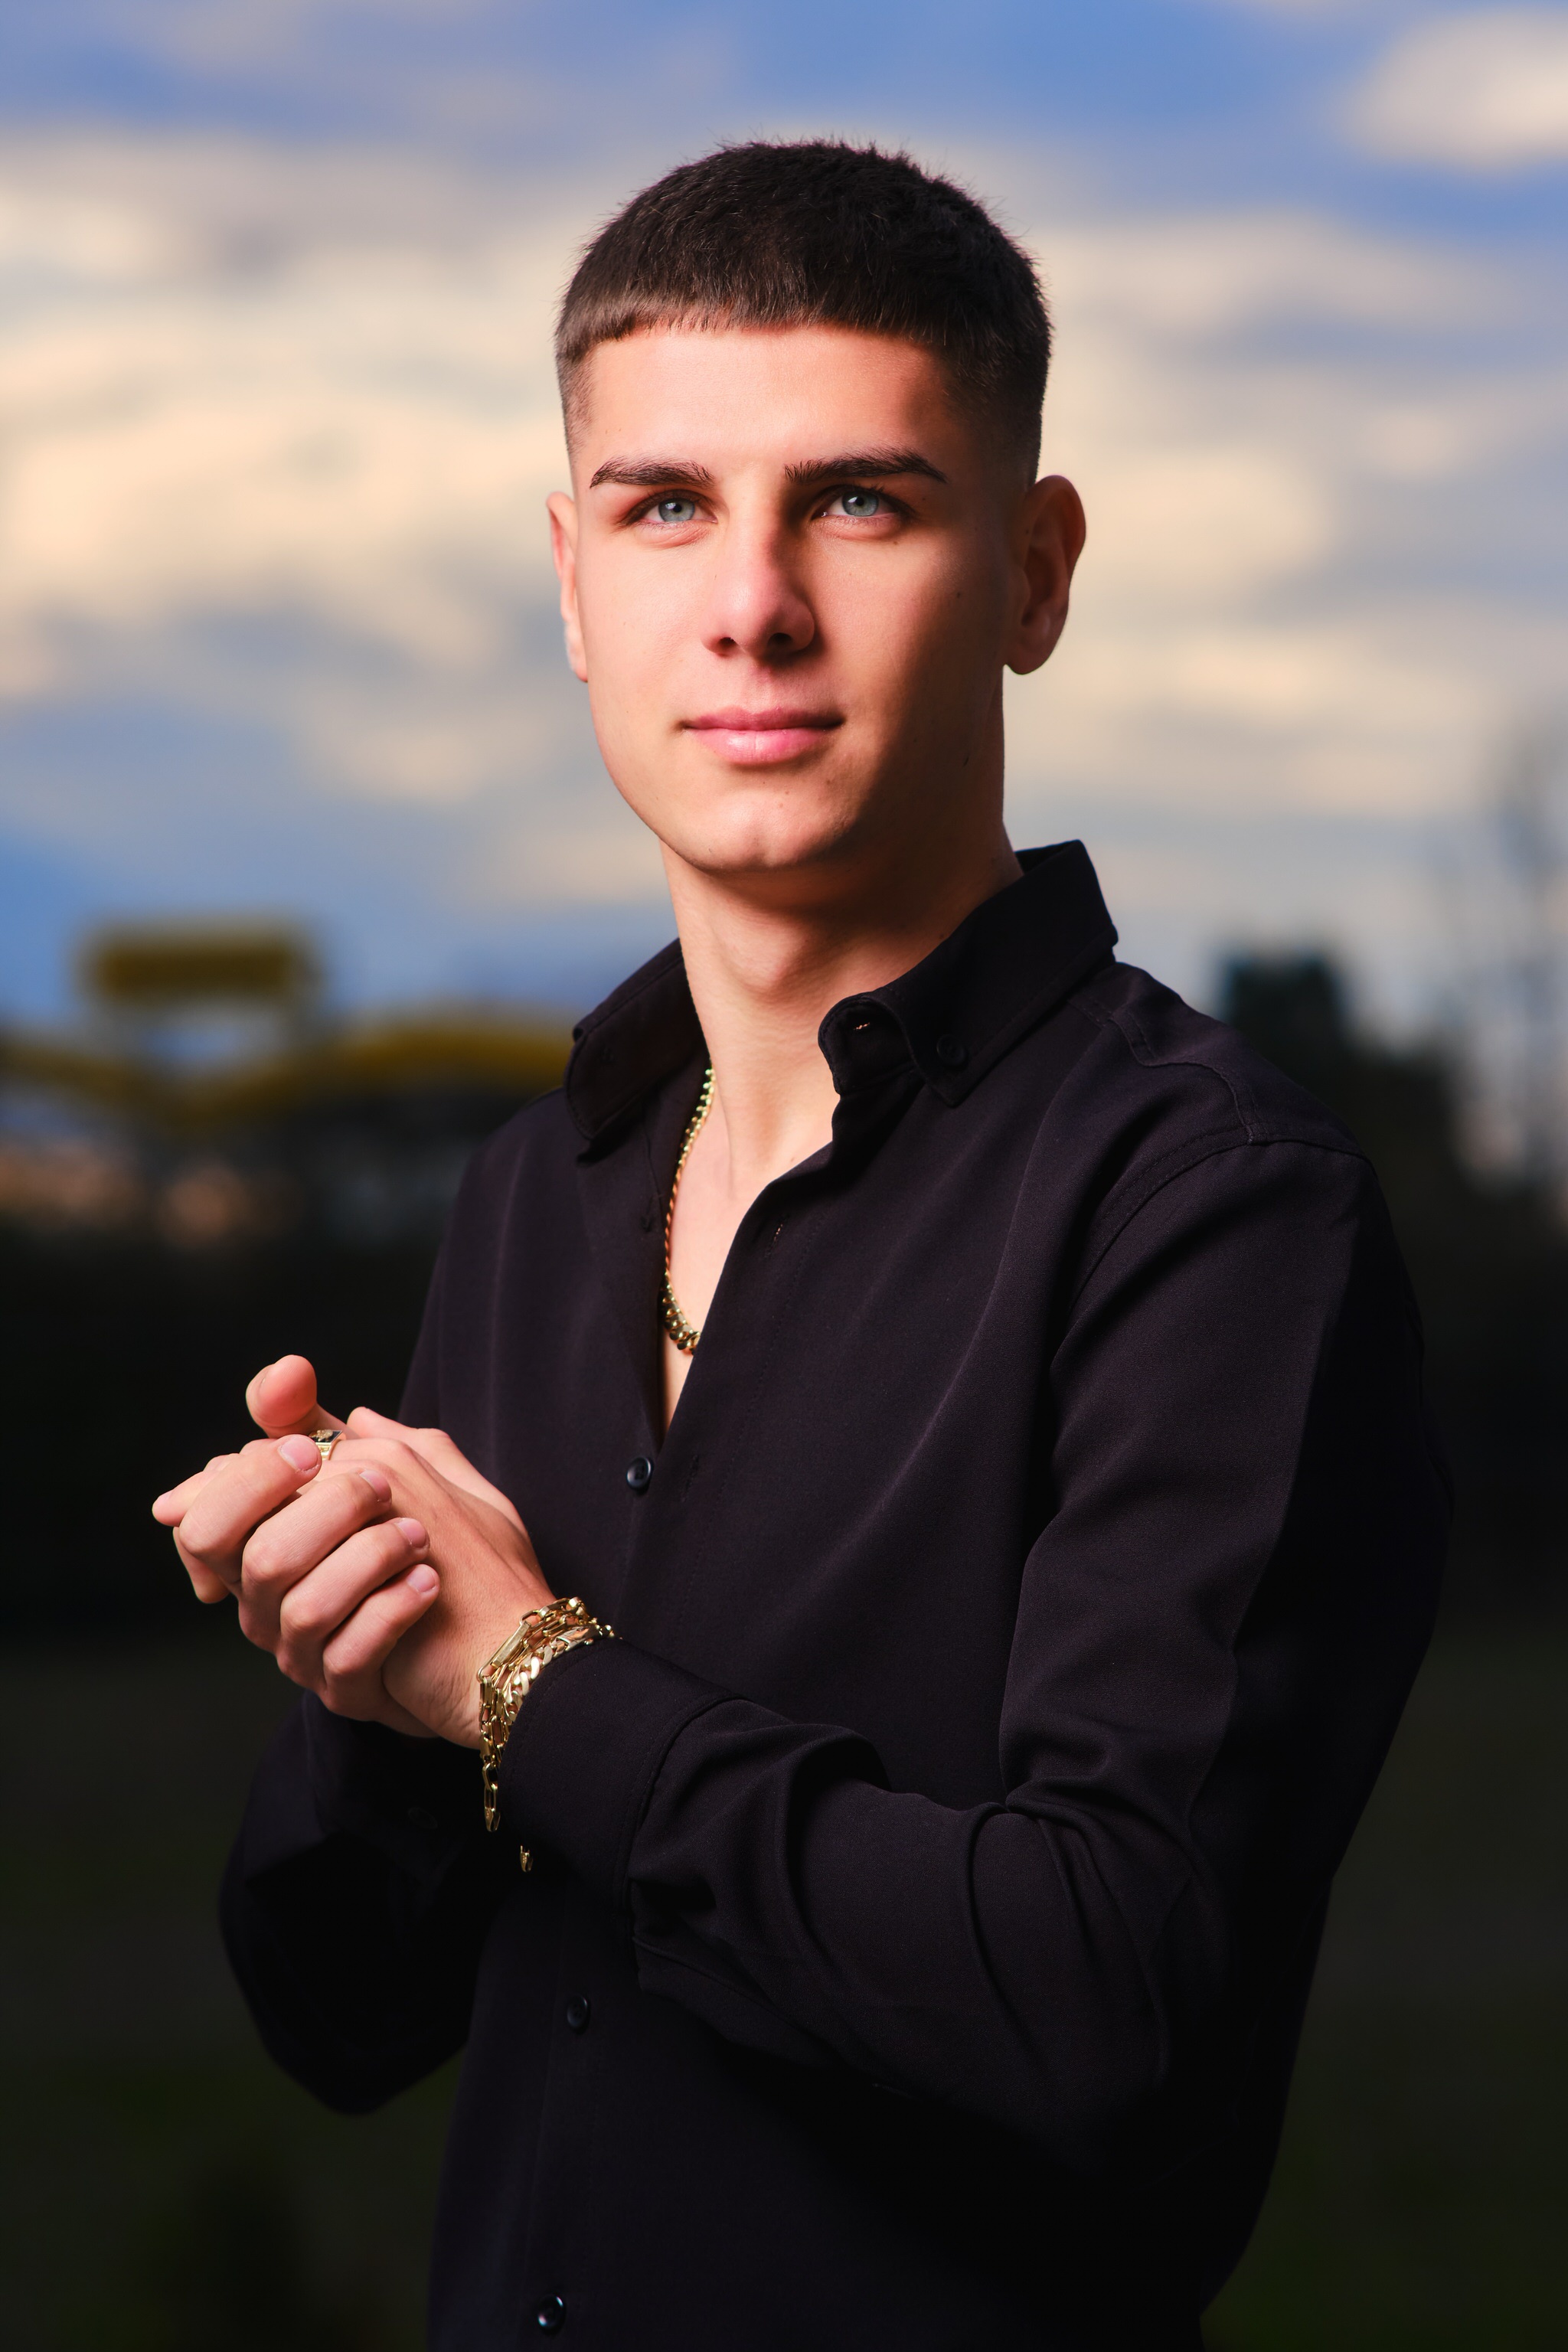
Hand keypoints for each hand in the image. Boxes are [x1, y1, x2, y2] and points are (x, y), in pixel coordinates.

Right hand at [153, 1356, 553, 1743]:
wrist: (508, 1637)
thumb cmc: (450, 1551)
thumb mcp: (404, 1474)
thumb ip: (341, 1426)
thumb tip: (287, 1375)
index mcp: (269, 1548)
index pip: (205, 1517)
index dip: (246, 1478)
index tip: (314, 1449)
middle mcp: (271, 1604)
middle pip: (243, 1554)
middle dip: (313, 1507)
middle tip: (377, 1485)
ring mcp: (305, 1654)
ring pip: (298, 1603)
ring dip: (367, 1556)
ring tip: (422, 1537)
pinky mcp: (349, 1691)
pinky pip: (348, 1652)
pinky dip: (391, 1610)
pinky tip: (428, 1583)